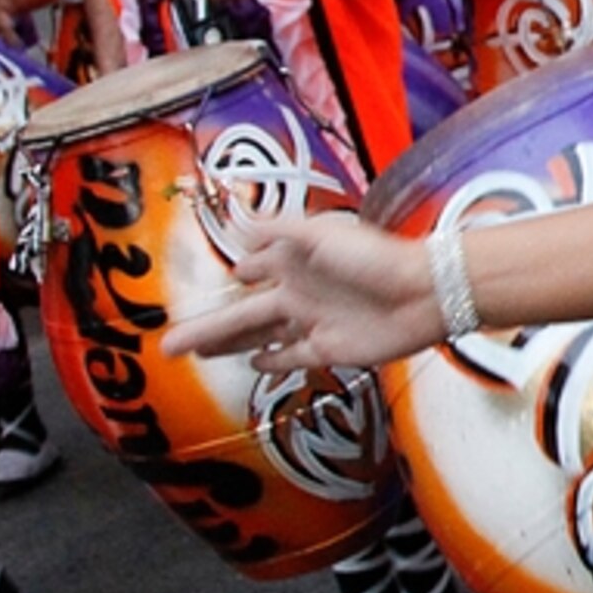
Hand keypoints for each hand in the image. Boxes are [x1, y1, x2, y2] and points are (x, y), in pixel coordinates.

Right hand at [164, 216, 446, 373]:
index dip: (237, 271)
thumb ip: (279, 231)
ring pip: (258, 337)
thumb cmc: (376, 257)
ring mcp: (312, 322)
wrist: (423, 293)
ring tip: (195, 353)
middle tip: (169, 341)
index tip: (219, 275)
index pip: (253, 267)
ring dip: (227, 345)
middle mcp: (299, 292)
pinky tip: (253, 365)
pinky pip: (292, 357)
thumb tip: (242, 227)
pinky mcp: (329, 349)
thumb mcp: (322, 233)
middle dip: (206, 326)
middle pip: (242, 314)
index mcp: (294, 261)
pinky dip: (272, 362)